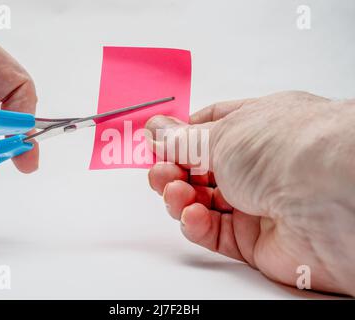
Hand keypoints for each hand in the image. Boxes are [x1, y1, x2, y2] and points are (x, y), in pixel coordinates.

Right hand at [146, 91, 354, 295]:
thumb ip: (183, 141)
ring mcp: (258, 203)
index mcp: (256, 128)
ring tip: (173, 191)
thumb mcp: (222, 135)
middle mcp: (259, 166)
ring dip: (180, 197)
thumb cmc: (289, 148)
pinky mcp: (257, 242)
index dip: (181, 138)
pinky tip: (191, 215)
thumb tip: (156, 131)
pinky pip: (216, 234)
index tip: (158, 144)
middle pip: (202, 170)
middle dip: (174, 170)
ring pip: (204, 203)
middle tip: (159, 171)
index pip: (210, 131)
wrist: (335, 198)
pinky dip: (196, 225)